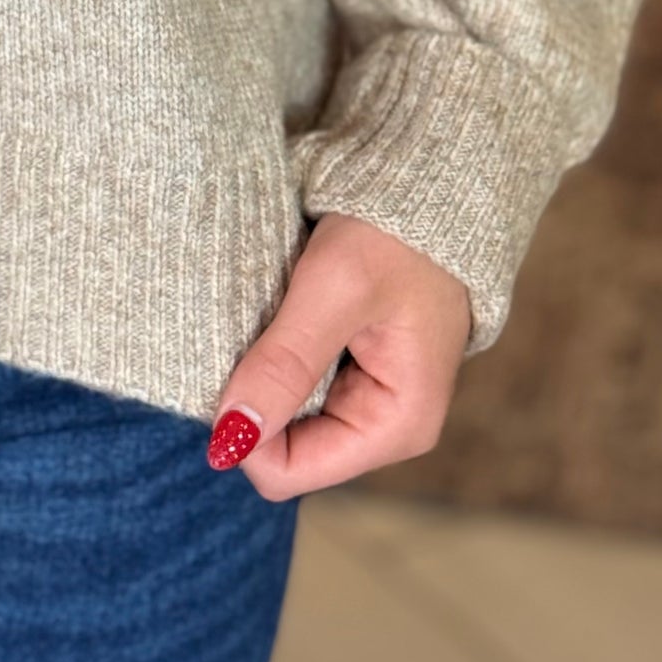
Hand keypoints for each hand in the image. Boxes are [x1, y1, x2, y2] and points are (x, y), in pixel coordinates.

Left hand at [205, 211, 471, 498]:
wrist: (430, 190)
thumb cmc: (395, 236)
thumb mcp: (335, 290)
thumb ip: (286, 363)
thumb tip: (231, 435)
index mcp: (394, 427)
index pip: (284, 471)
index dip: (242, 428)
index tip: (230, 363)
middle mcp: (384, 427)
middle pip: (280, 447)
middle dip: (254, 399)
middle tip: (253, 330)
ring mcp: (368, 401)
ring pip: (281, 416)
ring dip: (263, 373)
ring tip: (270, 316)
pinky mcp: (352, 372)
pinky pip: (293, 385)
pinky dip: (275, 354)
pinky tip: (280, 314)